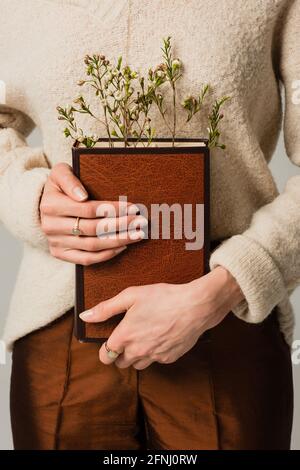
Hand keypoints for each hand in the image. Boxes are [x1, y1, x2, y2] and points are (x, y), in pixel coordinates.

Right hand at [40, 163, 146, 264]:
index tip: (132, 207)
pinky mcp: (60, 254)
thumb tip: (82, 195)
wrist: (44, 205)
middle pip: (93, 229)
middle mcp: (51, 226)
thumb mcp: (60, 173)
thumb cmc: (59, 187)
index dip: (112, 209)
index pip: (88, 209)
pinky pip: (86, 259)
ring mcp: (56, 242)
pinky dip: (107, 255)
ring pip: (92, 246)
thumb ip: (69, 179)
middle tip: (140, 222)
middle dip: (120, 225)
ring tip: (137, 234)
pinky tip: (123, 247)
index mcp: (51, 205)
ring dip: (118, 241)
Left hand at [80, 266, 243, 368]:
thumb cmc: (163, 297)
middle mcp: (138, 351)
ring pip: (138, 365)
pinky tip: (160, 336)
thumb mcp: (131, 296)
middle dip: (121, 353)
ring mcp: (155, 356)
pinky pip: (156, 360)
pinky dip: (155, 352)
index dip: (105, 350)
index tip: (110, 342)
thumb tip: (85, 316)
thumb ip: (106, 308)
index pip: (105, 356)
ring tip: (144, 336)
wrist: (195, 306)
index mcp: (125, 336)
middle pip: (121, 364)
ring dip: (137, 355)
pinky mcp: (170, 358)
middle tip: (128, 336)